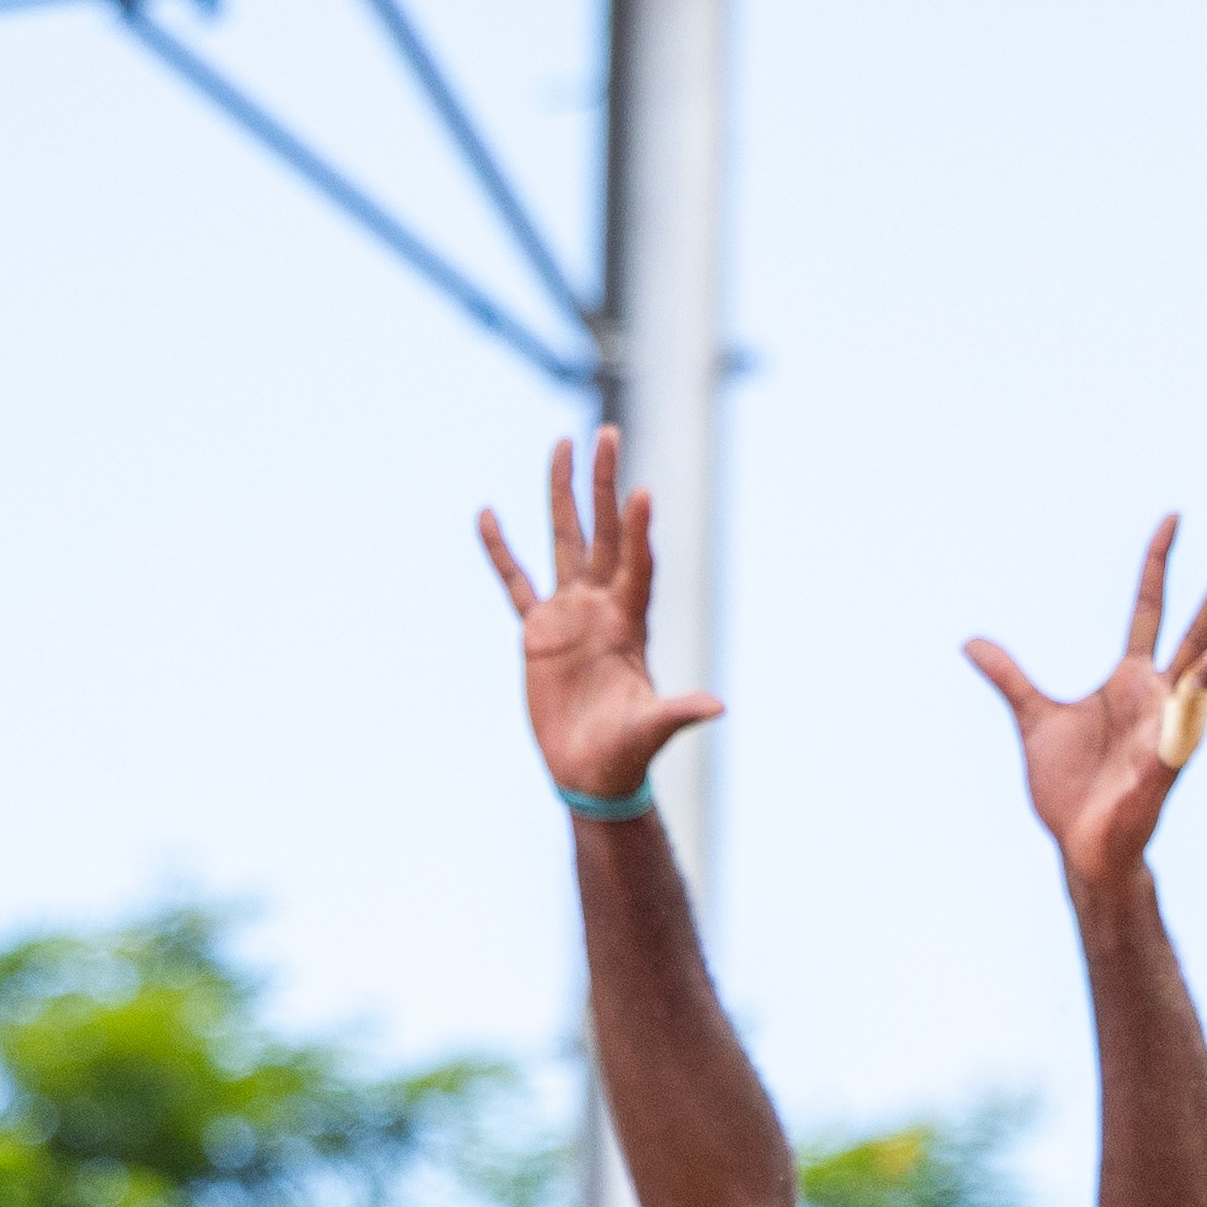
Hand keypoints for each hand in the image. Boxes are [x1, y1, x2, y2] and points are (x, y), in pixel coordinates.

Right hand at [484, 428, 722, 816]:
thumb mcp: (652, 730)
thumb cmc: (626, 753)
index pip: (636, 565)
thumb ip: (678, 712)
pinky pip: (515, 582)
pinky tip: (489, 515)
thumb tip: (717, 707)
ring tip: (562, 445)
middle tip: (607, 435)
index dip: (638, 531)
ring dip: (563, 496)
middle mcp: (602, 607)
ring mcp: (569, 614)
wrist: (591, 771)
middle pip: (603, 533)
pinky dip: (501, 551)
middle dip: (604, 485)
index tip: (641, 491)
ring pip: (563, 541)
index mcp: (630, 623)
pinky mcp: (537, 632)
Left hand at [963, 516, 1206, 899]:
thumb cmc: (1069, 787)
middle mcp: (1157, 695)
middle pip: (1195, 631)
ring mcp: (1166, 727)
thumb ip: (1009, 678)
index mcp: (1129, 678)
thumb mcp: (1032, 718)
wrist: (1079, 846)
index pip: (1149, 607)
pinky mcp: (1164, 764)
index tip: (1172, 519)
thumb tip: (971, 642)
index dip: (1157, 564)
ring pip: (1202, 679)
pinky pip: (1188, 728)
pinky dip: (1200, 702)